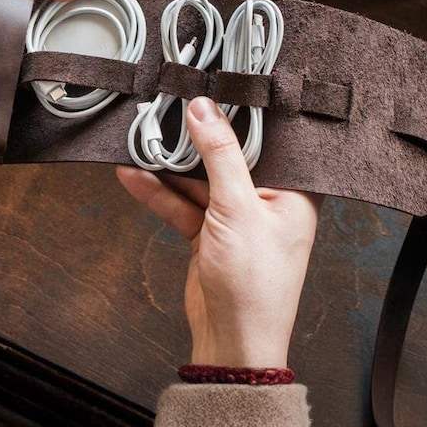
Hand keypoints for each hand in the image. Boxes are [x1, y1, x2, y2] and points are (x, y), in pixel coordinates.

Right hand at [117, 96, 321, 367]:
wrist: (231, 344)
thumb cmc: (255, 283)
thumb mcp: (237, 208)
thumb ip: (219, 154)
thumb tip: (203, 109)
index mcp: (293, 190)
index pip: (269, 139)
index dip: (243, 112)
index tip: (216, 83)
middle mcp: (267, 199)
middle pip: (227, 155)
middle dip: (196, 138)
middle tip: (169, 106)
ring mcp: (235, 215)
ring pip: (199, 179)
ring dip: (169, 166)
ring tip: (141, 139)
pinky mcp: (209, 231)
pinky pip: (182, 203)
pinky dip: (159, 192)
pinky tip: (133, 175)